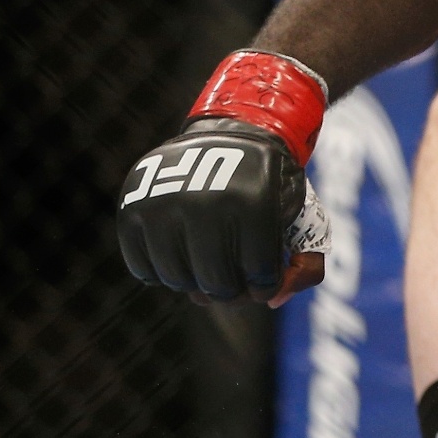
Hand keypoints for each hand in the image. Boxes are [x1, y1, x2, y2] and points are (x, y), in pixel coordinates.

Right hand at [117, 50, 328, 303]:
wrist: (231, 135)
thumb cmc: (271, 186)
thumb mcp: (304, 215)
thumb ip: (305, 266)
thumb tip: (272, 302)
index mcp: (254, 203)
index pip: (260, 278)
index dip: (265, 285)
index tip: (264, 274)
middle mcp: (206, 202)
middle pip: (217, 285)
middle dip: (232, 290)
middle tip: (234, 276)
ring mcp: (164, 205)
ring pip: (178, 281)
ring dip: (196, 282)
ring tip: (209, 262)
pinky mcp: (132, 209)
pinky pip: (143, 270)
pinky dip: (162, 272)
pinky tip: (181, 253)